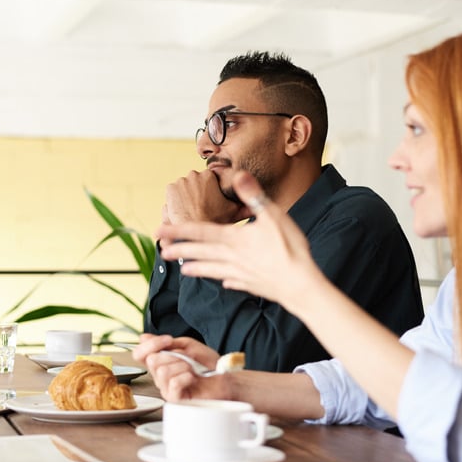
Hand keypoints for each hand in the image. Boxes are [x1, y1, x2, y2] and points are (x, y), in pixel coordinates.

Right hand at [133, 334, 230, 401]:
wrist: (226, 379)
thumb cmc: (208, 365)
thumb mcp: (188, 346)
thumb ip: (168, 343)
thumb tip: (144, 337)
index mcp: (161, 362)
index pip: (140, 354)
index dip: (150, 344)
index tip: (168, 339)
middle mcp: (160, 376)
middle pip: (151, 361)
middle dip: (173, 355)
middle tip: (188, 359)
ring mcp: (167, 389)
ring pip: (162, 371)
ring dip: (182, 366)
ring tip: (193, 369)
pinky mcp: (176, 399)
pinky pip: (173, 384)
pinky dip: (185, 376)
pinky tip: (193, 378)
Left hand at [156, 171, 321, 306]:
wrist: (300, 286)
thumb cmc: (289, 249)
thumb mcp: (273, 215)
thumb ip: (254, 196)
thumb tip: (239, 174)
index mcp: (235, 239)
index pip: (201, 232)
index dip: (180, 230)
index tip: (161, 230)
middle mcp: (233, 257)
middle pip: (202, 253)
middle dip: (181, 251)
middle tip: (162, 251)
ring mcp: (241, 273)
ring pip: (213, 269)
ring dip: (197, 268)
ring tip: (183, 271)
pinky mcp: (251, 285)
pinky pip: (233, 281)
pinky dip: (225, 279)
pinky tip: (222, 281)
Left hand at [164, 170, 249, 224]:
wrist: (195, 234)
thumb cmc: (216, 223)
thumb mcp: (235, 213)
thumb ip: (247, 205)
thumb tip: (255, 204)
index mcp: (210, 176)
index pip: (209, 179)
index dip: (211, 192)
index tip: (211, 202)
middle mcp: (195, 174)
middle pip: (196, 182)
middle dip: (198, 193)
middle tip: (202, 207)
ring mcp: (181, 181)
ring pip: (184, 187)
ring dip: (187, 196)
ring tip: (193, 211)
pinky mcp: (170, 188)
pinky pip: (172, 193)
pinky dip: (176, 200)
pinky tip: (183, 210)